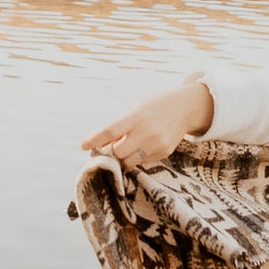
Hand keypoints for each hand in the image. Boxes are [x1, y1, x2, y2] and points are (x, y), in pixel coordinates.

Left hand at [81, 82, 212, 169]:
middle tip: (112, 146)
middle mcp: (147, 132)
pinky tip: (144, 145)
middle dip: (112, 151)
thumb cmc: (155, 105)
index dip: (95, 140)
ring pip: (129, 162)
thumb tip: (101, 143)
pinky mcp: (164, 153)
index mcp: (136, 117)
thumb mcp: (136, 108)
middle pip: (118, 152)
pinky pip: (143, 162)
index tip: (83, 145)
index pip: (110, 131)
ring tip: (128, 146)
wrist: (185, 107)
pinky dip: (138, 157)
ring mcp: (157, 144)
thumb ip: (120, 125)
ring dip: (124, 157)